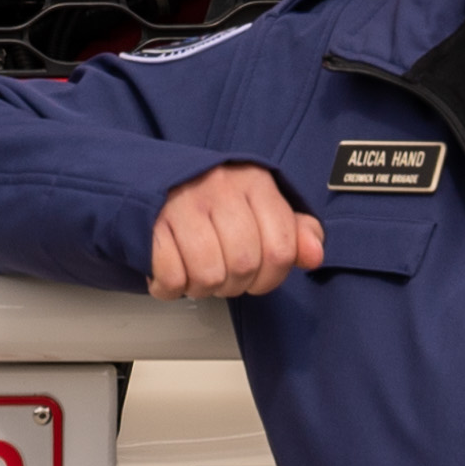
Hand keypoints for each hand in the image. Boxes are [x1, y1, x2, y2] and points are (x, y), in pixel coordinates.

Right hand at [147, 163, 324, 299]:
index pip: (281, 249)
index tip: (258, 277)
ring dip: (202, 288)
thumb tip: (314, 255)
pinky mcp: (150, 222)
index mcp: (254, 183)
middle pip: (244, 265)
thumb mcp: (260, 206)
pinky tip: (173, 273)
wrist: (152, 178)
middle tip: (223, 275)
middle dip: (235, 284)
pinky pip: (171, 276)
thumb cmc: (212, 198)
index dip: (271, 277)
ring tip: (197, 272)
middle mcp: (220, 188)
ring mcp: (183, 204)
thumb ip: (294, 232)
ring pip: (208, 275)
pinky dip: (171, 287)